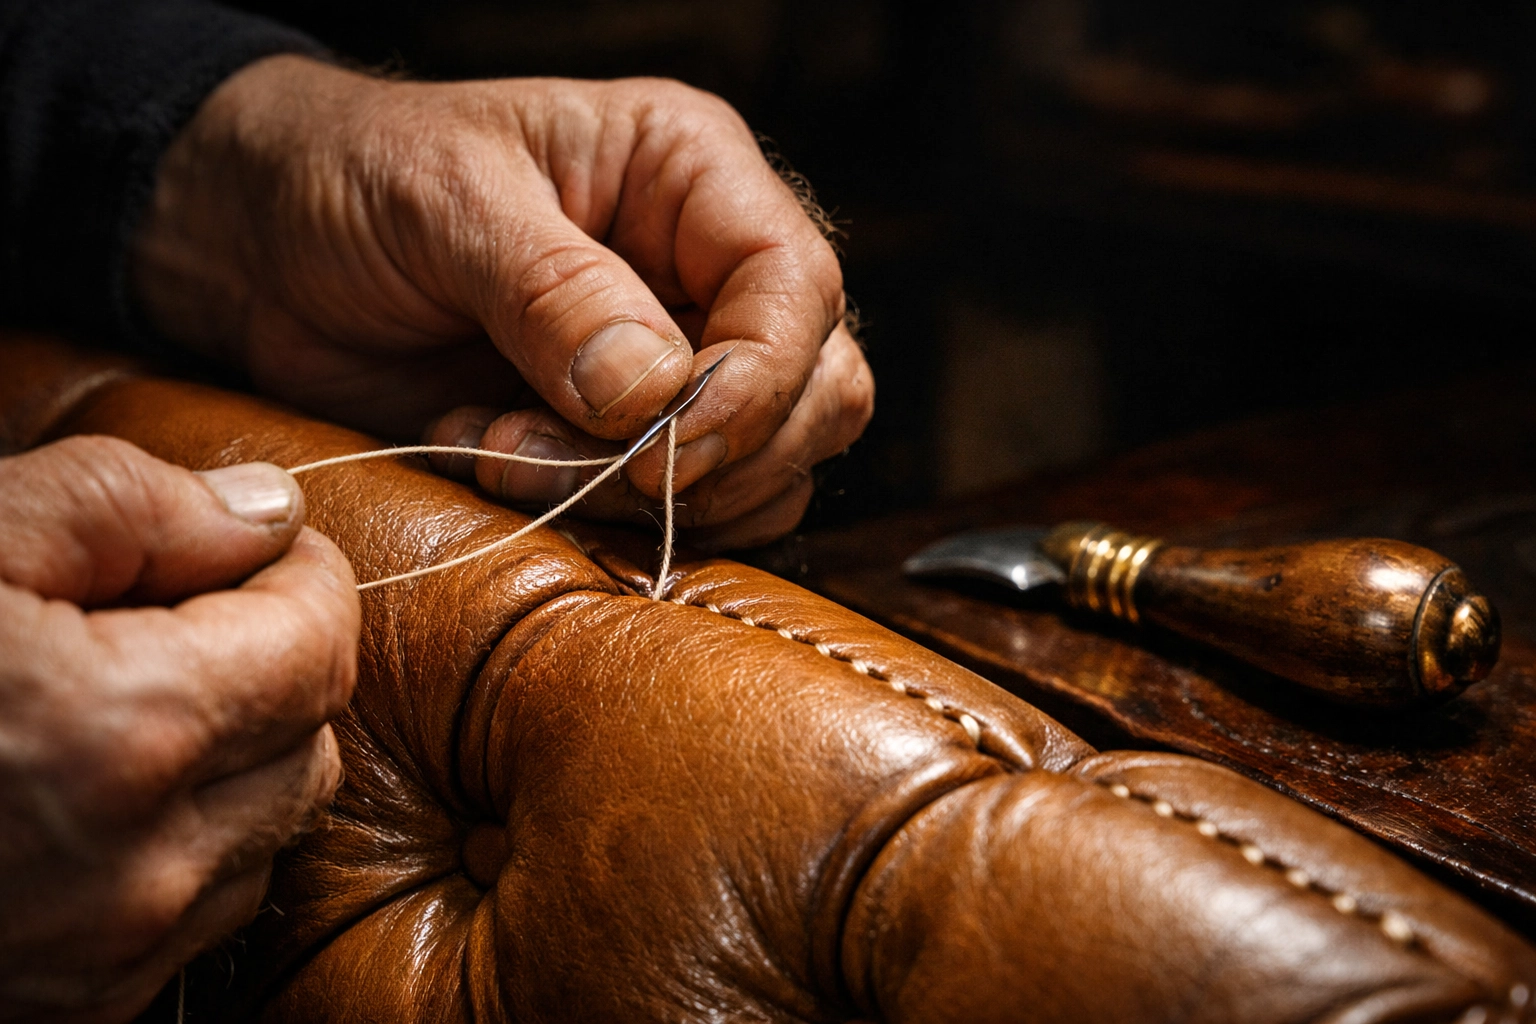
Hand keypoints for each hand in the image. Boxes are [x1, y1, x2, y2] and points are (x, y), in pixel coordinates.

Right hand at [0, 437, 358, 1022]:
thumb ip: (131, 505)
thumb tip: (265, 512)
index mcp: (120, 736)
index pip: (321, 647)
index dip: (303, 579)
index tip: (262, 550)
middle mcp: (137, 869)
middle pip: (312, 741)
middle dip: (276, 664)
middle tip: (185, 613)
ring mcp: (105, 954)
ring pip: (271, 830)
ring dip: (240, 756)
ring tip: (130, 698)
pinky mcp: (73, 1004)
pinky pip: (204, 908)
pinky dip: (189, 839)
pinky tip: (96, 788)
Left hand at [134, 56, 873, 548]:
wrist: (267, 247)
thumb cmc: (355, 178)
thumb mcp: (445, 201)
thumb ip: (552, 292)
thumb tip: (650, 396)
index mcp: (692, 176)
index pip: (797, 289)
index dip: (754, 384)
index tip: (660, 451)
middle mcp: (709, 272)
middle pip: (818, 390)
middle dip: (713, 455)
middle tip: (580, 461)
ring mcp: (680, 362)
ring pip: (770, 468)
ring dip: (646, 498)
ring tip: (502, 449)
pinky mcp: (632, 438)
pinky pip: (688, 510)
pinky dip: (606, 519)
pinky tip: (496, 458)